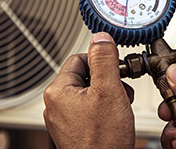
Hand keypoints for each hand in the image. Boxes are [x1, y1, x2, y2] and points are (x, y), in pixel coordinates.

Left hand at [43, 32, 135, 148]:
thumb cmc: (102, 140)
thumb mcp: (109, 91)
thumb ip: (104, 60)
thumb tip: (100, 37)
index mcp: (58, 90)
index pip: (80, 58)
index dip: (102, 62)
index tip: (116, 70)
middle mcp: (56, 104)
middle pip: (86, 76)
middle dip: (108, 81)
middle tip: (120, 93)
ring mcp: (64, 119)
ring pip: (90, 93)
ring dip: (108, 96)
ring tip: (118, 110)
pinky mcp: (73, 131)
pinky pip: (89, 110)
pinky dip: (104, 111)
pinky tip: (114, 121)